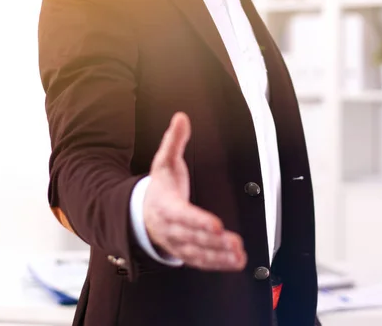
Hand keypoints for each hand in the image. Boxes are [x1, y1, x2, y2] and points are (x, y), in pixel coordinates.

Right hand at [143, 112, 246, 270]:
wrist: (143, 214)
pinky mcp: (187, 252)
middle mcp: (172, 228)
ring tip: (239, 255)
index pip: (183, 215)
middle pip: (194, 237)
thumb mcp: (163, 160)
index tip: (215, 224)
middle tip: (234, 242)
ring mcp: (179, 243)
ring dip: (220, 256)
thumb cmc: (160, 186)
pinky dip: (219, 264)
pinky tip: (236, 262)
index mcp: (165, 206)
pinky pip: (202, 261)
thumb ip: (174, 140)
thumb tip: (181, 117)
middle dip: (214, 242)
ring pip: (199, 252)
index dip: (199, 221)